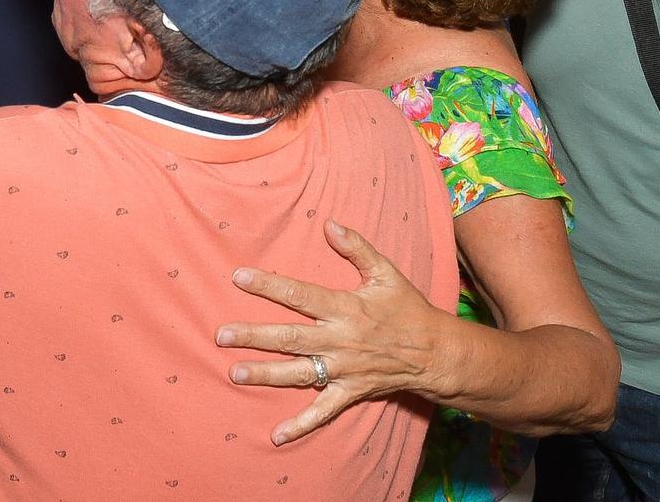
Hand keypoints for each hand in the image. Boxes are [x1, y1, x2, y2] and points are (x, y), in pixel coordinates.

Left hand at [216, 219, 447, 444]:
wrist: (437, 353)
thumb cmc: (407, 309)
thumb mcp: (385, 272)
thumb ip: (356, 247)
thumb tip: (329, 223)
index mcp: (345, 308)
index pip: (300, 295)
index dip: (269, 285)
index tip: (238, 277)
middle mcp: (339, 340)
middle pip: (290, 338)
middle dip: (254, 336)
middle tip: (221, 335)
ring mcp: (343, 369)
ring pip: (298, 373)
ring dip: (265, 375)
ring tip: (234, 373)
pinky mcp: (350, 392)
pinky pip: (323, 411)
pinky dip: (301, 424)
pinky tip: (276, 435)